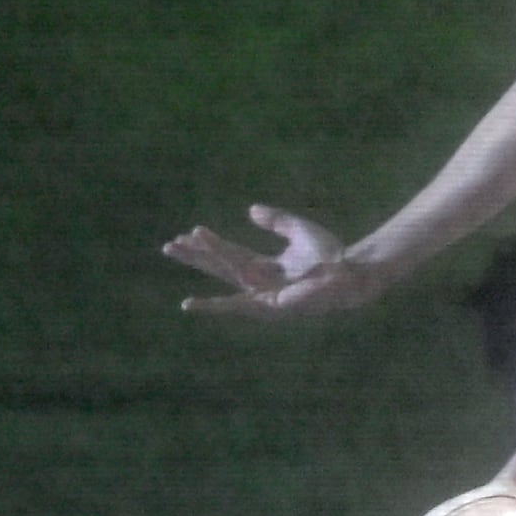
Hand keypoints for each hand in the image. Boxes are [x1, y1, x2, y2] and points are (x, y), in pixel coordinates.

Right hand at [163, 204, 385, 318]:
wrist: (348, 272)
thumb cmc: (329, 254)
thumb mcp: (297, 230)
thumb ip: (275, 220)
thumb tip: (250, 210)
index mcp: (265, 267)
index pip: (230, 254)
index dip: (209, 244)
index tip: (188, 232)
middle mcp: (259, 282)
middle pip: (219, 266)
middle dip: (194, 256)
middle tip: (167, 245)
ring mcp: (261, 294)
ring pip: (224, 274)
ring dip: (200, 262)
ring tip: (175, 251)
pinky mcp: (266, 306)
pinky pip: (235, 304)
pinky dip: (212, 304)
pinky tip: (190, 304)